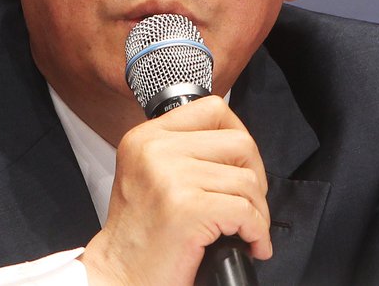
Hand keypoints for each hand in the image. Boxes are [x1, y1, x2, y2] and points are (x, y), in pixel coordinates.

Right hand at [79, 95, 271, 284]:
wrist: (120, 276)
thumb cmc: (140, 235)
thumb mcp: (150, 173)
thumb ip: (184, 150)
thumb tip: (237, 144)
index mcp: (146, 137)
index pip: (212, 109)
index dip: (238, 135)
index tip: (241, 162)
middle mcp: (156, 150)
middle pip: (239, 142)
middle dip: (256, 176)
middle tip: (248, 203)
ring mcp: (171, 177)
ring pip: (247, 180)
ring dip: (258, 211)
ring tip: (246, 229)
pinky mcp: (188, 209)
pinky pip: (246, 211)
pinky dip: (256, 232)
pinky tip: (249, 243)